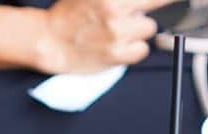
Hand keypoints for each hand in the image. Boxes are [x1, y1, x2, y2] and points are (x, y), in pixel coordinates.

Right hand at [39, 0, 171, 73]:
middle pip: (157, 4)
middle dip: (151, 7)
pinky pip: (141, 51)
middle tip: (135, 13)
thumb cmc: (71, 13)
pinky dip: (133, 49)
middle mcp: (114, 8)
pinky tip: (118, 45)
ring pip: (149, 29)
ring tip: (119, 30)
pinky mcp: (116, 55)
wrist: (51, 40)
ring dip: (139, 30)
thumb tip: (144, 5)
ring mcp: (117, 33)